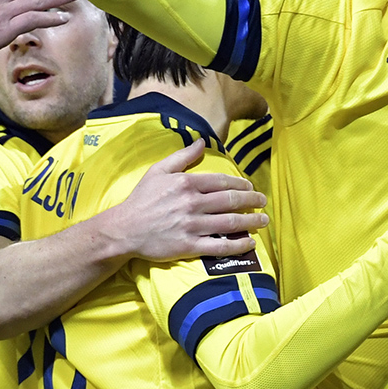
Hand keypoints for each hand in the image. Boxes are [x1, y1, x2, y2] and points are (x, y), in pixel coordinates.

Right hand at [106, 140, 269, 260]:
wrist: (123, 230)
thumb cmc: (141, 199)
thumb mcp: (158, 171)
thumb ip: (182, 156)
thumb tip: (202, 142)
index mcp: (186, 184)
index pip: (222, 182)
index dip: (241, 185)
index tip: (251, 187)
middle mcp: (191, 204)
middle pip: (230, 202)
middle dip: (252, 201)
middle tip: (263, 202)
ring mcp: (191, 226)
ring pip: (229, 223)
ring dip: (251, 221)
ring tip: (264, 220)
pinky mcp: (188, 246)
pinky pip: (219, 246)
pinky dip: (237, 244)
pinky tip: (250, 243)